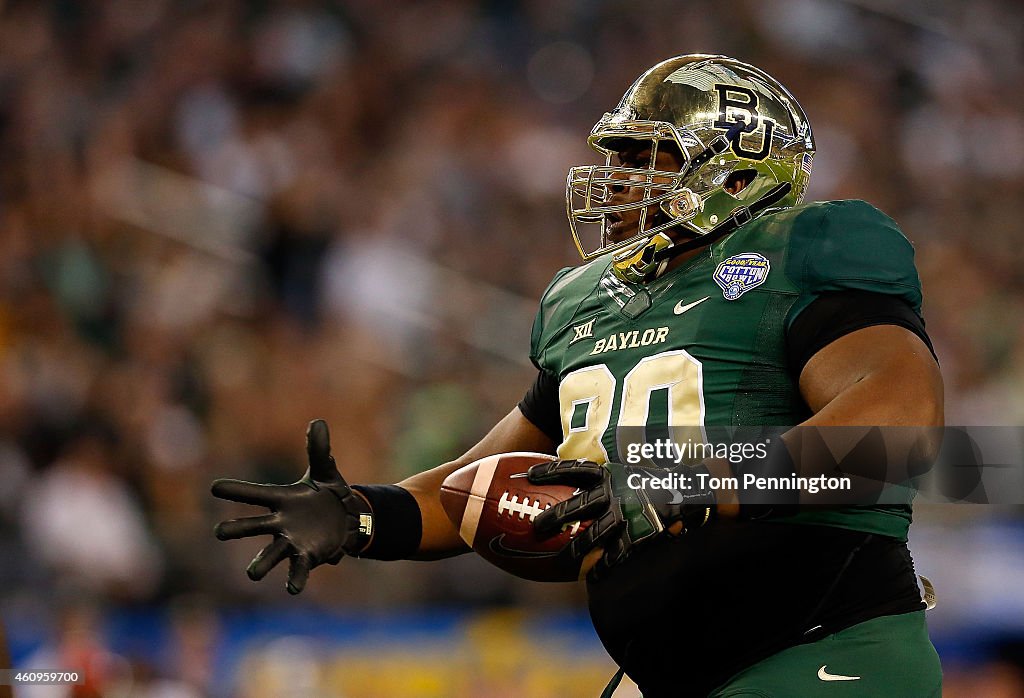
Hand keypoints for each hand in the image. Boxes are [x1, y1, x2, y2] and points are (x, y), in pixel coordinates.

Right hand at [211, 419, 370, 593]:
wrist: (346, 517)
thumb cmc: (328, 493)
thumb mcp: (325, 470)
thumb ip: (319, 449)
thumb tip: (318, 422)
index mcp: (282, 499)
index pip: (256, 494)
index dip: (236, 491)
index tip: (214, 487)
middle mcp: (280, 522)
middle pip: (255, 525)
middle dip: (238, 528)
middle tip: (218, 533)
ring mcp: (291, 541)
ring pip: (272, 553)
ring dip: (262, 563)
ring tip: (252, 574)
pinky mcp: (307, 555)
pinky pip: (298, 568)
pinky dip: (296, 578)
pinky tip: (293, 589)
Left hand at [527, 459, 713, 576]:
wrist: (691, 491)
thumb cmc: (653, 482)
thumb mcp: (626, 473)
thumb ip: (604, 481)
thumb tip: (572, 487)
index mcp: (609, 475)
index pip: (574, 469)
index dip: (550, 470)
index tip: (529, 474)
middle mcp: (615, 493)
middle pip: (578, 506)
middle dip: (554, 517)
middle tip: (535, 527)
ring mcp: (627, 514)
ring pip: (595, 535)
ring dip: (576, 549)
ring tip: (560, 560)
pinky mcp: (640, 534)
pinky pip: (617, 554)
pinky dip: (604, 566)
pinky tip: (593, 577)